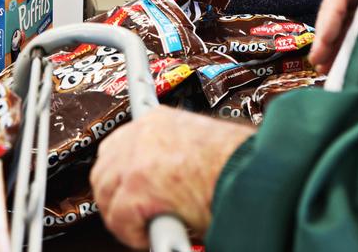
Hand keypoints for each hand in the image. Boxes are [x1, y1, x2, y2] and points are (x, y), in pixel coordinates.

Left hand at [91, 107, 253, 248]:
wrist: (253, 173)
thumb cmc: (238, 163)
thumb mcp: (199, 145)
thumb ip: (173, 154)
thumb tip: (165, 177)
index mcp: (158, 121)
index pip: (120, 142)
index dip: (121, 170)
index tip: (124, 183)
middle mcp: (142, 134)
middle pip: (104, 168)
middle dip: (116, 194)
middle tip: (134, 215)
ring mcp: (135, 161)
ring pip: (107, 195)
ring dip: (123, 216)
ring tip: (147, 227)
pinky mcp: (135, 190)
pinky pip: (119, 221)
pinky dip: (134, 235)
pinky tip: (156, 234)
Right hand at [310, 0, 357, 73]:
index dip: (330, 15)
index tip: (326, 36)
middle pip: (333, 15)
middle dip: (325, 38)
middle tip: (318, 60)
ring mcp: (352, 5)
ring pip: (338, 29)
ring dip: (331, 50)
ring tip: (325, 71)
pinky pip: (350, 35)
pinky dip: (343, 51)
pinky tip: (337, 69)